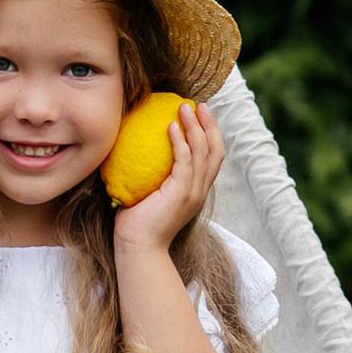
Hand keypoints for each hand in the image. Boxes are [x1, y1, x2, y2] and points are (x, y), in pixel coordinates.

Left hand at [111, 93, 225, 252]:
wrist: (139, 247)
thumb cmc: (137, 223)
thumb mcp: (150, 194)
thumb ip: (152, 175)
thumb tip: (135, 150)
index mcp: (197, 191)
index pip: (213, 158)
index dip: (211, 134)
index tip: (201, 115)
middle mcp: (200, 191)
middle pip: (216, 150)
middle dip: (210, 125)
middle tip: (199, 105)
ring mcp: (193, 192)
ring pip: (203, 152)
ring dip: (195, 126)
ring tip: (184, 108)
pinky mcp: (181, 193)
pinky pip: (184, 161)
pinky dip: (180, 141)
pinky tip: (170, 126)